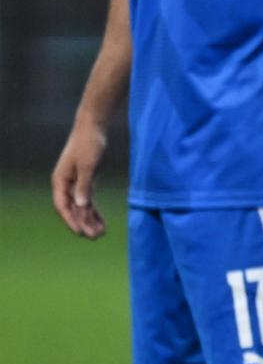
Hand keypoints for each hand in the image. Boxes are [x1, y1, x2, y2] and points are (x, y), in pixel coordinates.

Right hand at [52, 120, 108, 238]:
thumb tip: (80, 205)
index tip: (80, 233)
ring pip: (81, 206)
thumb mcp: (88, 165)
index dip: (71, 220)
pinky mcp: (85, 180)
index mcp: (60, 181)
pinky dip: (94, 210)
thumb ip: (84, 185)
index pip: (63, 206)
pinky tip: (101, 222)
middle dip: (83, 223)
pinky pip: (87, 199)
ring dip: (89, 220)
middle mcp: (65, 184)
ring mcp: (74, 182)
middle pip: (72, 208)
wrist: (93, 126)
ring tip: (101, 234)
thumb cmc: (89, 143)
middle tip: (95, 237)